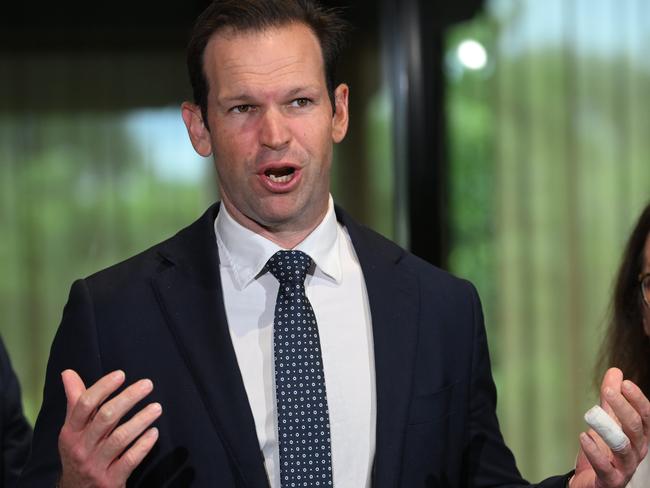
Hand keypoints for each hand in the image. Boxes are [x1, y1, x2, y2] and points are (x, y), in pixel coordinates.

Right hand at [58, 369, 161, 487]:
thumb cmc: (79, 452)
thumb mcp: (73, 429)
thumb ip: (75, 401)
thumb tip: (68, 373)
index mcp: (71, 432)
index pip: (84, 405)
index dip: (102, 387)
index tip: (121, 374)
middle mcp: (81, 448)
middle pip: (105, 418)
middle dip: (128, 398)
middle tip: (148, 384)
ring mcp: (96, 465)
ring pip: (120, 438)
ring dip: (140, 420)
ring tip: (157, 407)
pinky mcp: (110, 480)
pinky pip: (129, 460)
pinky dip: (143, 445)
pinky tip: (154, 432)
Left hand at [570, 368, 649, 487]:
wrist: (590, 482)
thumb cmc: (604, 451)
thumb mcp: (607, 421)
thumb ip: (610, 399)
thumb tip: (616, 371)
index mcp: (639, 437)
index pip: (645, 417)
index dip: (637, 400)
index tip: (625, 383)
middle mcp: (636, 452)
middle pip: (635, 429)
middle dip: (623, 408)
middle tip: (607, 390)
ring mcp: (625, 468)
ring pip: (623, 448)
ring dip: (608, 429)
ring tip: (592, 413)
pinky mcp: (610, 482)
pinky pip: (605, 468)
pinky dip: (595, 452)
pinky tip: (583, 437)